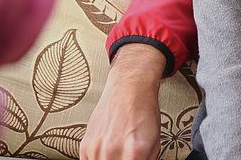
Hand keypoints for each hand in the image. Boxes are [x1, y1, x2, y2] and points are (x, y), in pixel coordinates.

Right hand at [79, 44, 164, 159]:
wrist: (129, 88)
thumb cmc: (143, 111)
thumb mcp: (155, 141)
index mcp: (135, 152)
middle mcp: (112, 151)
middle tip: (128, 156)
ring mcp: (96, 149)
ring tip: (118, 154)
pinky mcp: (85, 146)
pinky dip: (99, 159)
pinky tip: (108, 153)